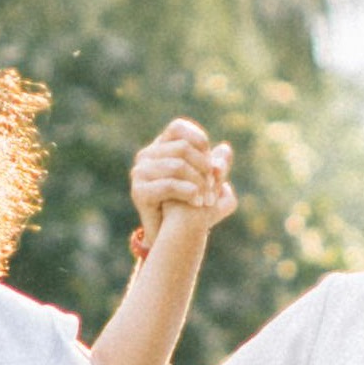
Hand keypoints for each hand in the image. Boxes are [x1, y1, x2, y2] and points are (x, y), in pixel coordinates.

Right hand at [129, 118, 233, 235]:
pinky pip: (169, 184)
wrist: (169, 237)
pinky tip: (197, 202)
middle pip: (182, 148)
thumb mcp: (207, 185)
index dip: (198, 140)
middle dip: (204, 167)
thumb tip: (225, 149)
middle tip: (214, 186)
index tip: (211, 161)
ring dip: (199, 182)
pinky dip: (189, 192)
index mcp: (161, 148)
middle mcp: (146, 156)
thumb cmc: (188, 208)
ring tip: (207, 199)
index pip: (178, 127)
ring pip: (177, 166)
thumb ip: (215, 168)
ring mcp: (140, 173)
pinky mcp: (139, 192)